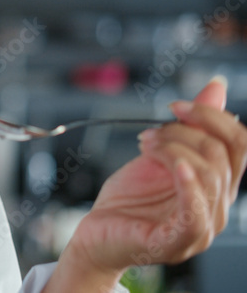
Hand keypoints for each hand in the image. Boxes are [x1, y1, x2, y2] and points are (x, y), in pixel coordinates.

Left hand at [44, 76, 246, 291]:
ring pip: (209, 175)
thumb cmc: (129, 200)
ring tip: (144, 146)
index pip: (240, 144)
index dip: (211, 116)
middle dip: (182, 132)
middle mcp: (217, 208)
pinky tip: (177, 167)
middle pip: (221, 154)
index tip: (176, 105)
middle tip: (149, 134)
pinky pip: (195, 214)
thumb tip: (216, 86)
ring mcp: (201, 229)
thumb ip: (188, 127)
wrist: (97, 233)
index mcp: (217, 186)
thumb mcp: (158, 154)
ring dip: (172, 149)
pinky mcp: (176, 242)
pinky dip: (189, 185)